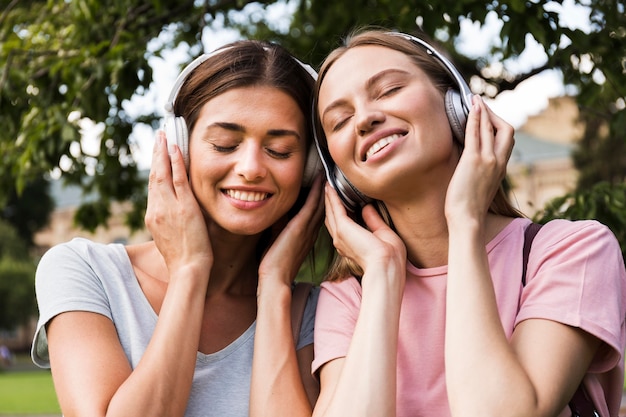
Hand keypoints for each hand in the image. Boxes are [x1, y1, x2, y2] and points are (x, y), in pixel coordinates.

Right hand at [144, 131, 212, 274]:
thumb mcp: (171, 237)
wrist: (188, 269)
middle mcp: (157, 209)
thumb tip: (176, 210)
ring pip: (163, 174)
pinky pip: (178, 180)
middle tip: (157, 136)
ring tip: (163, 135)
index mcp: (154, 216)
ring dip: (163, 152)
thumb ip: (171, 220)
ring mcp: (169, 207)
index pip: (153, 186)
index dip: (155, 168)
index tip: (157, 154)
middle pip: (154, 176)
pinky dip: (176, 163)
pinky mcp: (184, 207)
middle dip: (156, 154)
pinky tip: (175, 149)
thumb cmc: (184, 258)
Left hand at [258, 174, 324, 286]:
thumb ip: (280, 227)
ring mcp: (308, 229)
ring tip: (328, 174)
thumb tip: (277, 213)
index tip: (325, 190)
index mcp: (308, 237)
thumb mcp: (278, 241)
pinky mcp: (301, 227)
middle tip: (331, 177)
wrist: (275, 278)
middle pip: (324, 208)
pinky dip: (316, 192)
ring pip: (321, 204)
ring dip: (325, 188)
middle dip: (328, 193)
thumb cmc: (275, 265)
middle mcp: (312, 232)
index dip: (323, 202)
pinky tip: (319, 180)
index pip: (318, 216)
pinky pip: (312, 205)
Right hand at [324, 184, 405, 278]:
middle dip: (329, 203)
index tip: (339, 199)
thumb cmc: (389, 257)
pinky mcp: (342, 228)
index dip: (339, 212)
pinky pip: (335, 208)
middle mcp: (342, 242)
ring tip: (327, 185)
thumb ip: (374, 221)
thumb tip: (367, 208)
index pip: (342, 226)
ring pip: (331, 212)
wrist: (386, 266)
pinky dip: (332, 197)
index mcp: (351, 246)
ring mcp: (340, 235)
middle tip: (328, 188)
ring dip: (328, 198)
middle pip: (332, 218)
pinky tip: (330, 187)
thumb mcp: (383, 234)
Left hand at [444, 96, 513, 225]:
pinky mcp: (473, 160)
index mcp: (501, 168)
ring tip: (474, 99)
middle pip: (505, 129)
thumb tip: (473, 166)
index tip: (488, 117)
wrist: (467, 219)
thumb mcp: (482, 188)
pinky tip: (470, 109)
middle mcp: (498, 161)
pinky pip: (475, 133)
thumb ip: (482, 174)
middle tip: (481, 105)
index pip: (507, 140)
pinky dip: (474, 118)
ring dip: (482, 110)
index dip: (498, 125)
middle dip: (494, 114)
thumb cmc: (469, 209)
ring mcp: (487, 160)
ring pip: (489, 127)